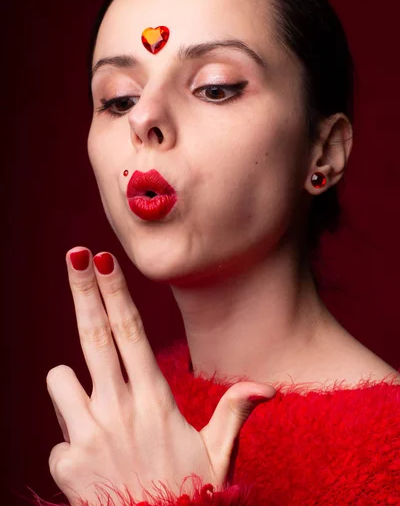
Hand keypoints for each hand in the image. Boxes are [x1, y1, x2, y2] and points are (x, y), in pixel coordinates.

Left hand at [46, 248, 275, 505]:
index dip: (116, 293)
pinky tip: (92, 465)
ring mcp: (90, 433)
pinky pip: (57, 435)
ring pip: (61, 378)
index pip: (132, 331)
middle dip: (84, 290)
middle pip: (96, 334)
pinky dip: (71, 442)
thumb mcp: (218, 453)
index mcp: (155, 399)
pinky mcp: (67, 461)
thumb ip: (235, 412)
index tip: (102, 260)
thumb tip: (267, 388)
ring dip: (70, 385)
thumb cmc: (188, 496)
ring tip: (94, 413)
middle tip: (74, 255)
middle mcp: (120, 408)